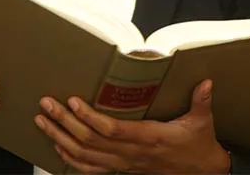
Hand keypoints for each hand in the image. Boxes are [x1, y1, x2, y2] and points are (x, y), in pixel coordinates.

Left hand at [35, 79, 230, 174]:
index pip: (112, 130)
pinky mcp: (122, 169)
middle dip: (65, 123)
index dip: (90, 118)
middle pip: (90, 141)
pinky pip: (90, 169)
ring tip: (43, 122)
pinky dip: (70, 159)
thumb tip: (205, 83)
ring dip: (60, 139)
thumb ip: (201, 101)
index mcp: (150, 138)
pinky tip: (57, 147)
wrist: (201, 172)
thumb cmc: (198, 145)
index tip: (73, 101)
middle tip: (47, 105)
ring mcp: (125, 164)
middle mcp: (132, 153)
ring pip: (85, 156)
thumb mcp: (202, 122)